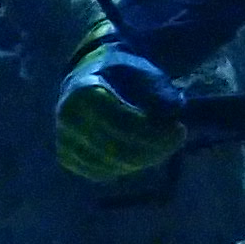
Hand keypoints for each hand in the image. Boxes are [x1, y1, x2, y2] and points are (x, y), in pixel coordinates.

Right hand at [53, 25, 188, 181]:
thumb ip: (159, 88)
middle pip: (117, 147)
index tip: (180, 128)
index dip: (154, 131)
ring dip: (145, 159)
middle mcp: (68, 117)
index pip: (123, 121)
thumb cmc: (123, 74)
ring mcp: (64, 139)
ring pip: (111, 164)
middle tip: (178, 139)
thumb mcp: (144, 71)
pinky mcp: (67, 156)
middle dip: (154, 148)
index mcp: (84, 89)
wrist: (92, 77)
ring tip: (164, 145)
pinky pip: (102, 172)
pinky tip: (145, 154)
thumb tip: (175, 108)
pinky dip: (127, 167)